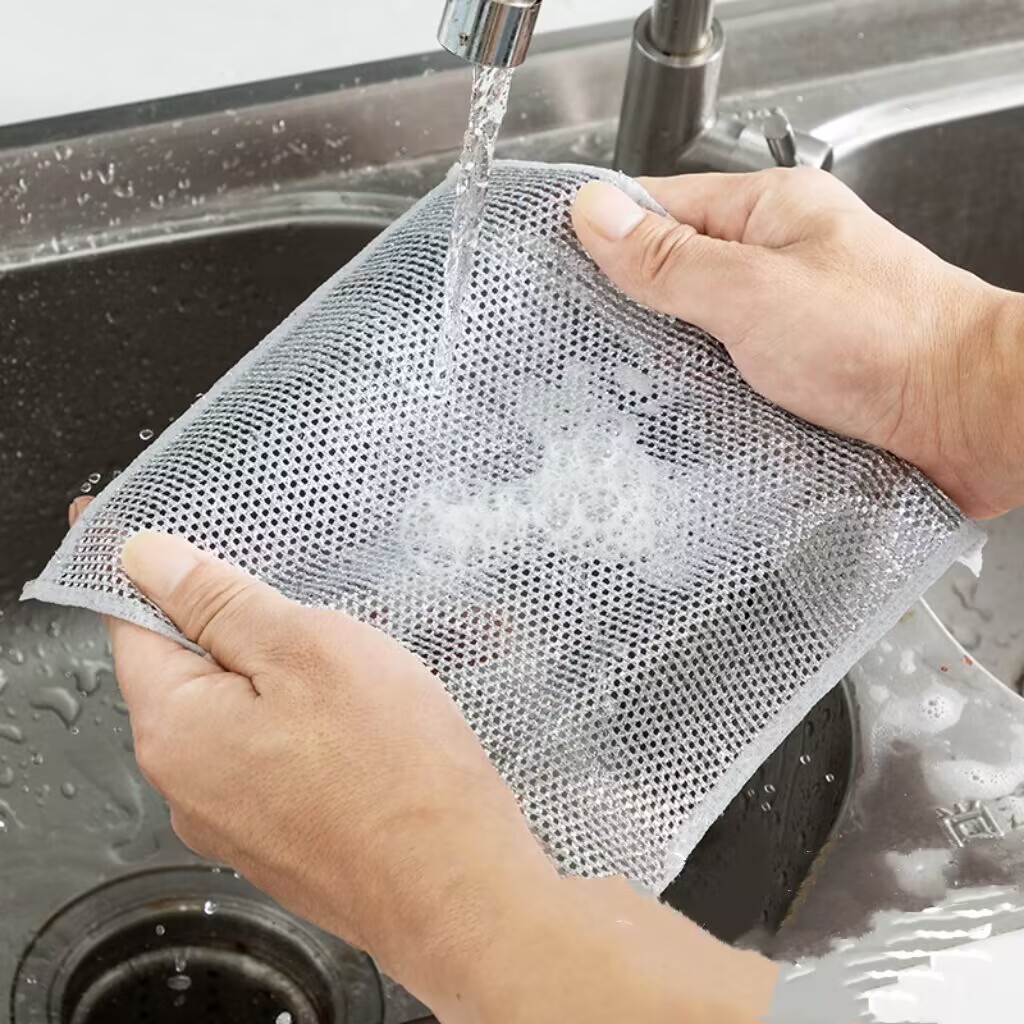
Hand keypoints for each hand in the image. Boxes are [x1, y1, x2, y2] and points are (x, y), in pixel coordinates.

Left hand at [76, 508, 556, 1021]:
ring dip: (283, 673)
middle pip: (189, 668)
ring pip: (241, 711)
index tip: (145, 530)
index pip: (129, 623)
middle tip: (300, 595)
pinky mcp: (282, 834)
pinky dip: (304, 719)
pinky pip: (273, 752)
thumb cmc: (393, 768)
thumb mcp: (306, 649)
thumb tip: (144, 560)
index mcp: (175, 729)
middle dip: (237, 622)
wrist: (458, 888)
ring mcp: (235, 819)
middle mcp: (188, 784)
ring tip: (354, 661)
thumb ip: (219, 602)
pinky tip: (363, 715)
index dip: (141, 567)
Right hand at [572, 169, 1023, 518]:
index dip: (605, 236)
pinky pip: (727, 374)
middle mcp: (777, 261)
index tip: (559, 271)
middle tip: (592, 345)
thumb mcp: (752, 291)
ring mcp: (787, 319)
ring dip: (669, 360)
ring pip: (698, 331)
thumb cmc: (887, 341)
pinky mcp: (797, 373)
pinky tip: (680, 415)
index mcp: (769, 211)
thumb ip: (669, 259)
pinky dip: (703, 393)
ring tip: (632, 388)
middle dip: (634, 310)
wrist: (970, 417)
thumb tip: (596, 216)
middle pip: (674, 273)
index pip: (659, 205)